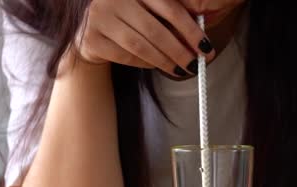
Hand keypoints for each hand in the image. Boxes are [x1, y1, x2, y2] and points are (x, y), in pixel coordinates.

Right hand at [74, 0, 215, 76]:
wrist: (91, 28)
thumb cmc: (131, 18)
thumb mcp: (151, 8)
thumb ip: (173, 14)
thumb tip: (202, 32)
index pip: (170, 8)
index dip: (191, 30)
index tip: (205, 47)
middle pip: (156, 30)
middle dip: (180, 51)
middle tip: (196, 64)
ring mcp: (99, 16)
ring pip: (141, 46)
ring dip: (165, 61)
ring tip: (181, 70)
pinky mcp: (92, 38)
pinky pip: (125, 56)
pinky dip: (145, 63)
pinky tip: (156, 65)